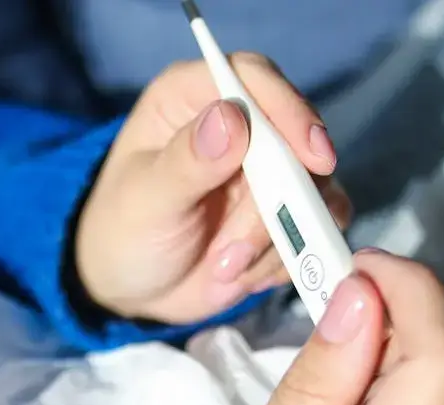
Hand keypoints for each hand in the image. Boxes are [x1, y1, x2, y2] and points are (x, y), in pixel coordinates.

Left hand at [75, 53, 351, 324]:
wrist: (134, 288)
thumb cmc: (125, 231)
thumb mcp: (146, 199)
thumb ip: (187, 161)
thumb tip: (232, 118)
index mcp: (191, 97)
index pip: (252, 78)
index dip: (288, 110)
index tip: (314, 158)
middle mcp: (238, 122)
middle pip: (294, 140)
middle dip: (272, 207)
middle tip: (231, 256)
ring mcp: (268, 167)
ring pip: (312, 189)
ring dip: (275, 241)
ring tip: (223, 269)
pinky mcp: (288, 208)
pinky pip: (318, 225)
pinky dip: (287, 257)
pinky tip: (246, 275)